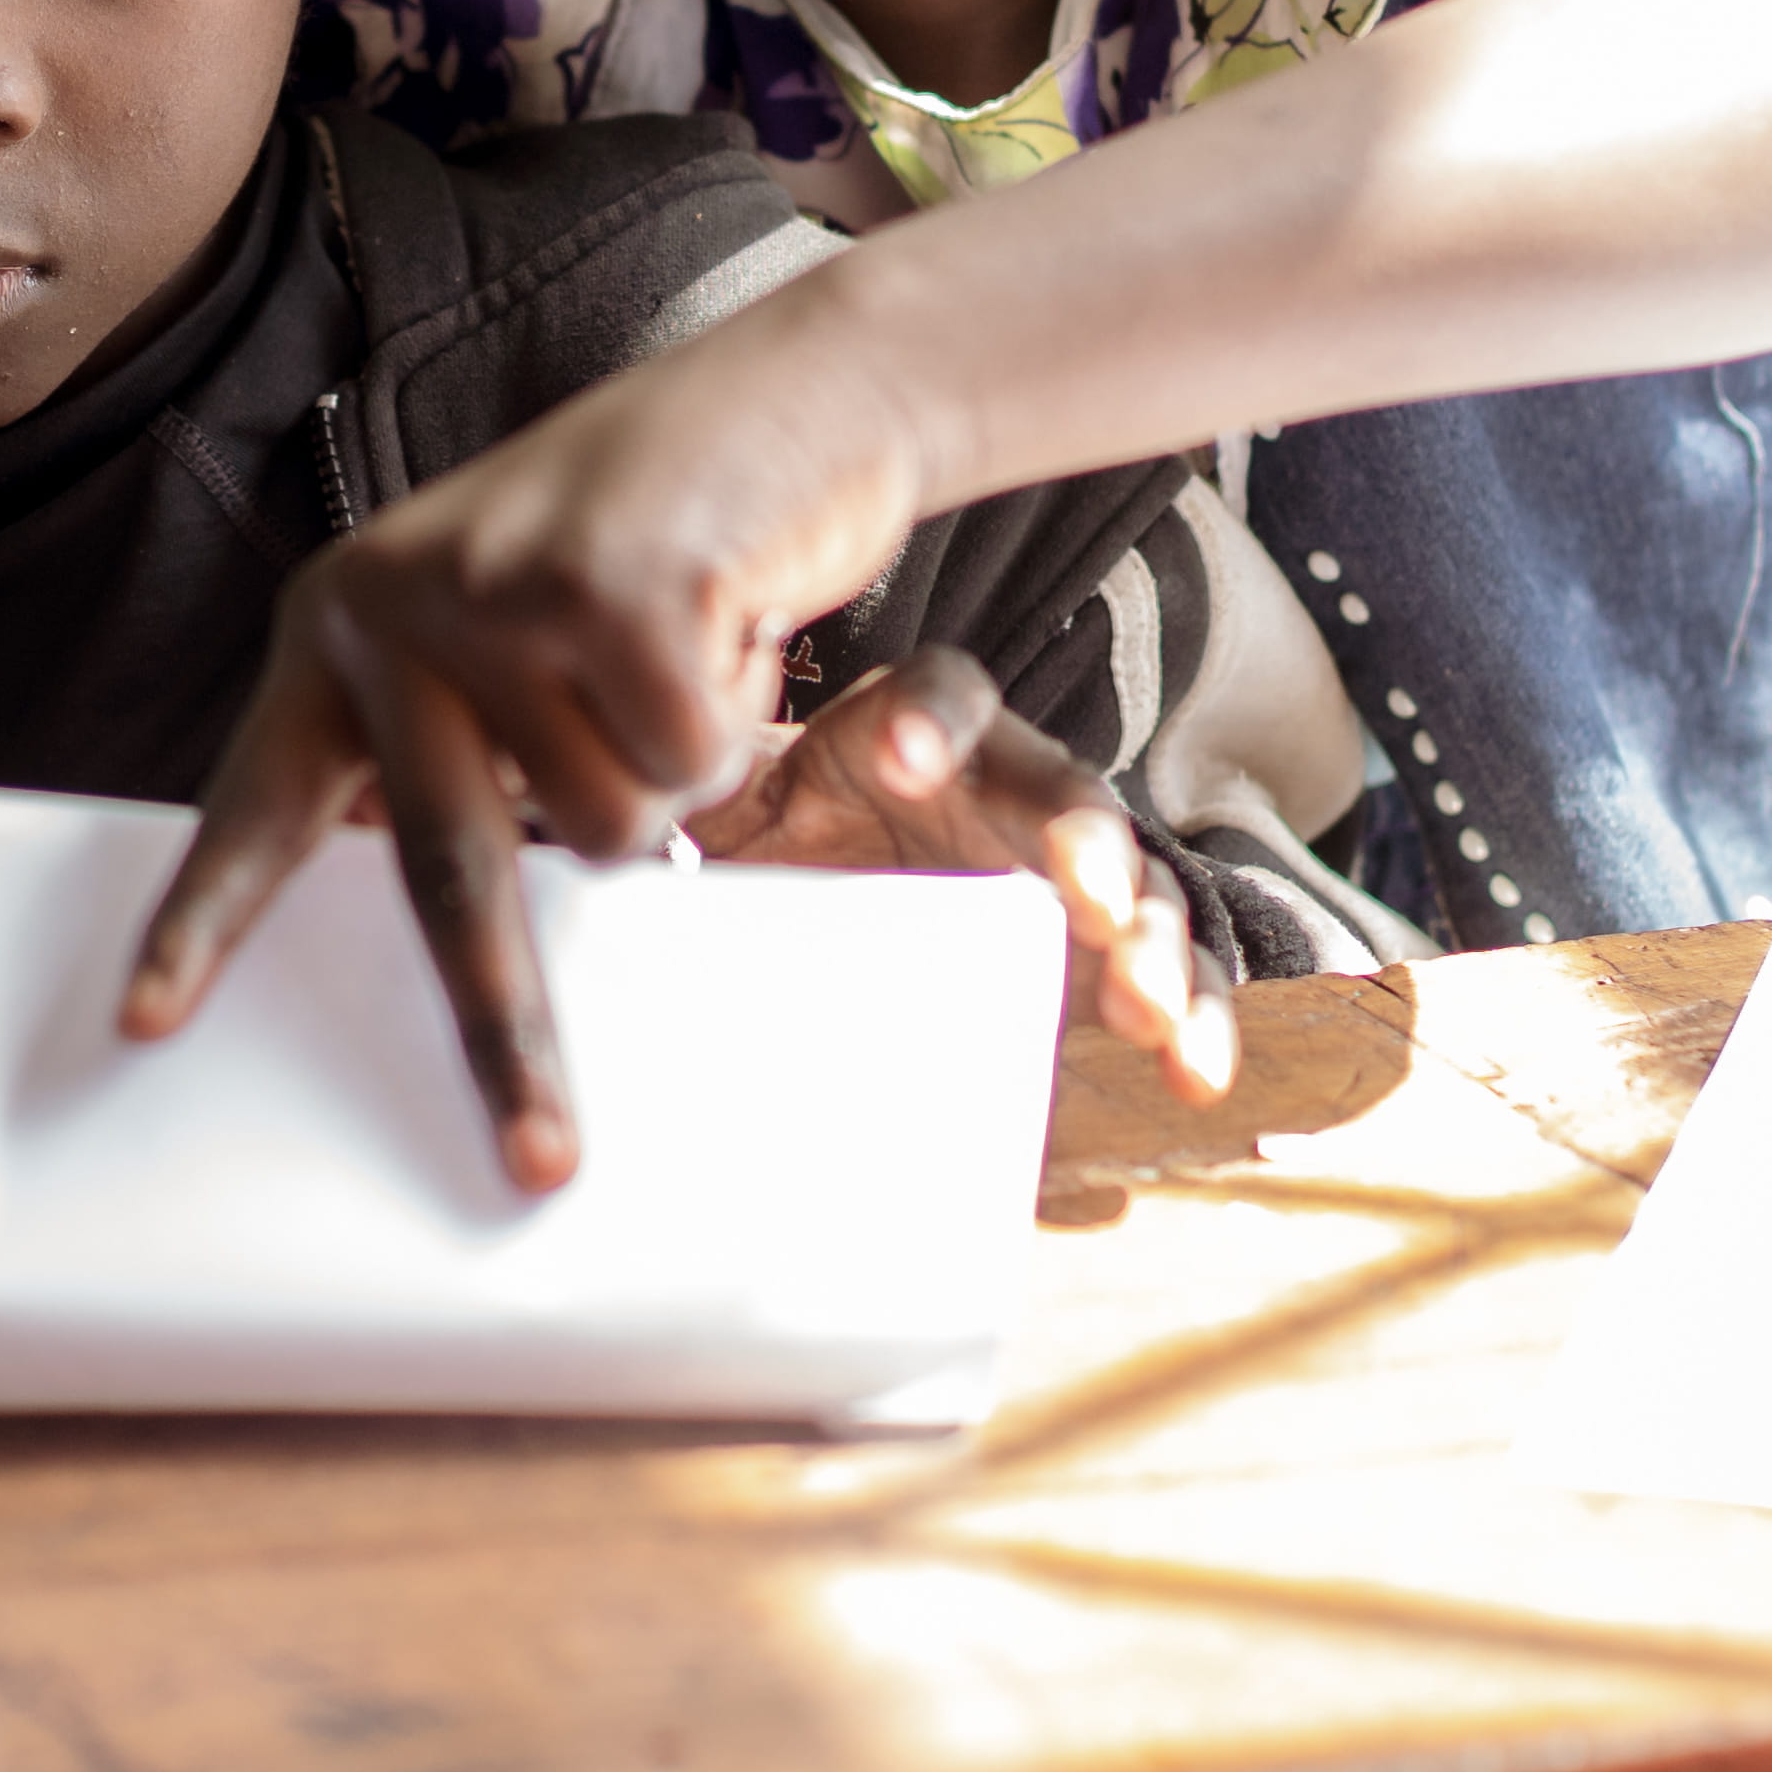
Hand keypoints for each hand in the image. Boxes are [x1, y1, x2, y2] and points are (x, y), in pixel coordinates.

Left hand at [127, 337, 931, 1190]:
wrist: (790, 392)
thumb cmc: (657, 551)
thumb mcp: (513, 645)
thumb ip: (459, 755)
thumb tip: (464, 928)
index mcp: (341, 633)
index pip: (258, 809)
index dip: (205, 925)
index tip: (143, 1030)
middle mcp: (389, 607)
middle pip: (446, 876)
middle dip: (506, 1034)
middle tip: (542, 1158)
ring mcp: (492, 589)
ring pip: (609, 830)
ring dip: (679, 770)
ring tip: (687, 660)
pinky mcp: (606, 583)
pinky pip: (688, 763)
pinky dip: (734, 716)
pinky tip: (730, 620)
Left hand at [685, 649, 1236, 1101]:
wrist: (808, 921)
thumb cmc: (761, 856)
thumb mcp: (715, 827)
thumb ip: (684, 819)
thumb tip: (576, 826)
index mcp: (900, 739)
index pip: (935, 698)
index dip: (927, 720)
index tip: (897, 756)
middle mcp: (1000, 792)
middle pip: (1059, 790)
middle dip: (1082, 838)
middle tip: (1084, 891)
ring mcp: (1064, 875)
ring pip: (1134, 883)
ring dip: (1150, 935)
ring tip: (1145, 1001)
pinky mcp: (1104, 959)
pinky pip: (1169, 975)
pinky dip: (1192, 1019)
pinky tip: (1195, 1073)